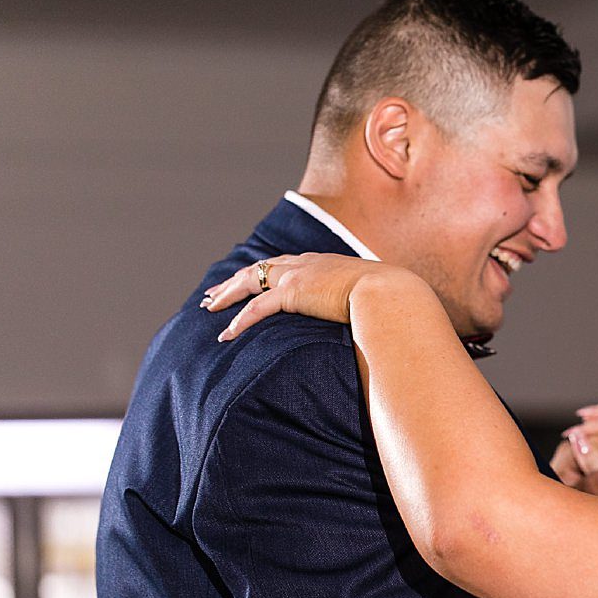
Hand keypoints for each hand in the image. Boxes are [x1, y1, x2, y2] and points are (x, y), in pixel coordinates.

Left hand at [201, 252, 404, 339]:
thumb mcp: (367, 296)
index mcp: (319, 263)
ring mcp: (297, 276)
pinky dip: (239, 321)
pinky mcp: (293, 293)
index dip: (260, 272)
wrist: (388, 293)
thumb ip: (355, 302)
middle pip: (258, 269)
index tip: (246, 280)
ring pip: (250, 282)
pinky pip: (257, 308)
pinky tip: (227, 334)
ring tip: (209, 308)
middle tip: (213, 294)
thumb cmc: (386, 299)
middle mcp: (304, 264)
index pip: (281, 264)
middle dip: (233, 281)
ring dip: (227, 295)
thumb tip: (363, 317)